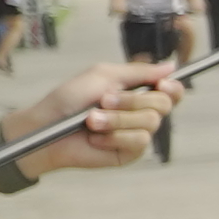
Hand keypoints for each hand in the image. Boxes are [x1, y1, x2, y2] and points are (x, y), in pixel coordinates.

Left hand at [8, 62, 178, 169]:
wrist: (46, 128)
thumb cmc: (68, 100)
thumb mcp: (103, 75)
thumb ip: (139, 72)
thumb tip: (172, 66)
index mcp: (137, 93)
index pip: (172, 91)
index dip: (173, 88)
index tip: (161, 84)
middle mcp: (140, 113)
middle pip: (163, 105)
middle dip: (132, 101)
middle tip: (104, 101)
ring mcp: (136, 134)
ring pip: (150, 123)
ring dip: (117, 119)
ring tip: (91, 121)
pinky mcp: (129, 152)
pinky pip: (138, 141)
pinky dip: (114, 136)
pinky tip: (95, 138)